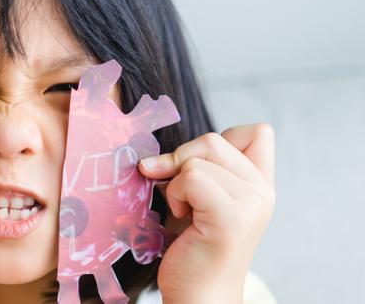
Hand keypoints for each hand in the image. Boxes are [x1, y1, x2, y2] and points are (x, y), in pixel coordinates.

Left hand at [139, 124, 275, 303]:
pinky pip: (191, 177)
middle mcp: (263, 192)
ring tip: (184, 211)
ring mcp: (251, 203)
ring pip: (198, 159)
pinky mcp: (231, 217)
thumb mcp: (199, 199)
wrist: (198, 296)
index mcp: (261, 185)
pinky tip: (182, 218)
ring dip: (175, 182)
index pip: (258, 132)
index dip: (217, 140)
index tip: (198, 168)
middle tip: (176, 193)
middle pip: (215, 139)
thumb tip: (156, 153)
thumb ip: (198, 168)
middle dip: (182, 159)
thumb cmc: (193, 249)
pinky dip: (175, 194)